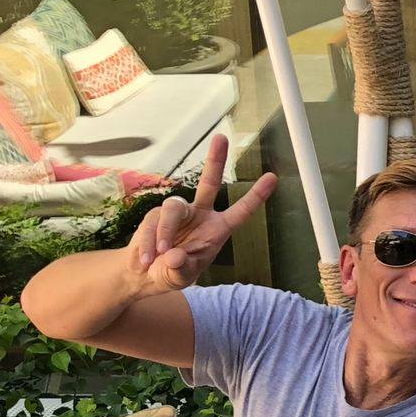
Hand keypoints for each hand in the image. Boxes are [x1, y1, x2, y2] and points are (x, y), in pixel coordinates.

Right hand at [125, 134, 276, 294]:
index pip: (240, 211)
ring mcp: (176, 212)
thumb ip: (180, 270)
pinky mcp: (154, 214)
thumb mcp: (180, 278)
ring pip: (172, 209)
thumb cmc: (171, 272)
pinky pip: (151, 224)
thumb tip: (174, 256)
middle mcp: (199, 215)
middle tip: (221, 138)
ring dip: (165, 233)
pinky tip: (146, 261)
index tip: (272, 177)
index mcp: (217, 230)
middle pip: (209, 183)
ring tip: (158, 257)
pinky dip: (147, 244)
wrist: (143, 273)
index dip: (256, 196)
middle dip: (215, 160)